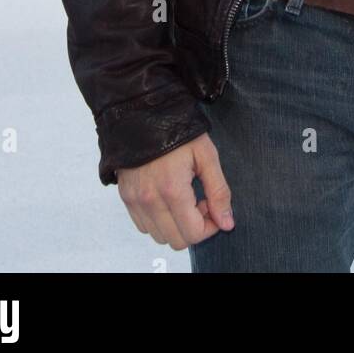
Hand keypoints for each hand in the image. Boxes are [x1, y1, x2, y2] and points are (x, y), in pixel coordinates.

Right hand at [117, 132, 234, 248]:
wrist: (143, 111)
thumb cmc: (177, 128)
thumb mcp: (207, 155)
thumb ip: (219, 191)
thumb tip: (227, 223)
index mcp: (172, 190)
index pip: (194, 234)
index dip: (209, 225)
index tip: (211, 205)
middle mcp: (150, 200)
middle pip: (177, 241)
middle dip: (193, 226)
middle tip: (198, 201)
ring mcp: (135, 201)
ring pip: (159, 236)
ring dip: (175, 225)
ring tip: (182, 198)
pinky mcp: (126, 197)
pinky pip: (143, 225)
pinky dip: (158, 220)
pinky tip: (166, 197)